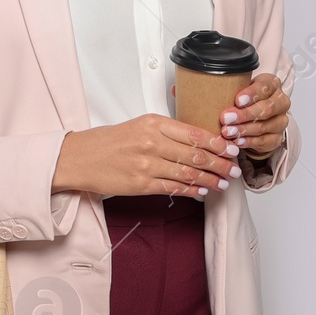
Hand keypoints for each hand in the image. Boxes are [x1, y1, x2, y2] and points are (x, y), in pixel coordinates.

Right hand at [52, 114, 241, 198]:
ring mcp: (147, 165)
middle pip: (196, 154)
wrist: (80, 158)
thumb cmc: (110, 141)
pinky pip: (174, 188)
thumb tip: (198, 140)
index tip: (232, 148)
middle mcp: (152, 142)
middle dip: (220, 163)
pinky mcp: (141, 184)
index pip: (195, 133)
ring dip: (210, 179)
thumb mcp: (140, 125)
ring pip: (188, 173)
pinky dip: (192, 190)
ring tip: (224, 183)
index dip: (218, 143)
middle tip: (235, 169)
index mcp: (154, 123)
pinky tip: (203, 191)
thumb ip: (167, 131)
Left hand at [220, 72, 289, 159]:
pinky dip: (248, 141)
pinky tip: (237, 141)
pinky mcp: (277, 138)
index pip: (265, 87)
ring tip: (227, 131)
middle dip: (244, 114)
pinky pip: (263, 141)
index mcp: (273, 85)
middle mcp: (281, 102)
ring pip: (263, 126)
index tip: (237, 100)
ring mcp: (281, 121)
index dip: (251, 94)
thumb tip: (214, 94)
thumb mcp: (240, 89)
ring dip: (243, 130)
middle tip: (226, 118)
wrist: (255, 116)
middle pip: (266, 109)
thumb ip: (234, 90)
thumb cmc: (245, 99)